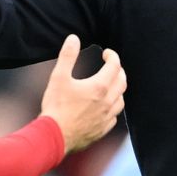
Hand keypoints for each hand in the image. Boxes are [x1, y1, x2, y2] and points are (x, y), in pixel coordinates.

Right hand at [40, 34, 125, 153]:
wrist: (54, 136)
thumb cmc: (56, 107)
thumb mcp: (58, 77)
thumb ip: (67, 56)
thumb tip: (73, 39)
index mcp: (99, 87)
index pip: (115, 66)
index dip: (112, 56)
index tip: (107, 53)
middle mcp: (107, 102)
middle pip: (122, 81)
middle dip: (118, 70)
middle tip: (111, 66)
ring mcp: (106, 117)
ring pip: (121, 100)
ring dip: (118, 89)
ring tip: (110, 84)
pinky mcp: (102, 129)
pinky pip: (114, 116)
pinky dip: (113, 107)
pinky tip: (105, 107)